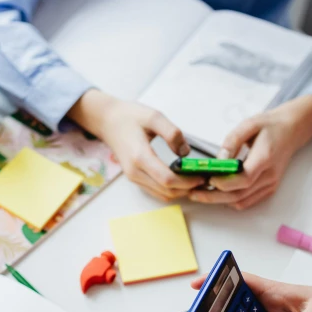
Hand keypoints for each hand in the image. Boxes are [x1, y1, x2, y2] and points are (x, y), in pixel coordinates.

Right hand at [68, 90, 203, 200]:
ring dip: (180, 192)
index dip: (187, 182)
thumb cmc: (129, 117)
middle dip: (188, 188)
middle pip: (167, 191)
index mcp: (140, 157)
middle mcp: (135, 172)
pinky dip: (171, 190)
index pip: (167, 179)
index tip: (201, 175)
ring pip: (162, 194)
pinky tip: (182, 181)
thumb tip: (185, 152)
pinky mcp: (135, 178)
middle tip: (204, 179)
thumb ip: (172, 133)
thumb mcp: (154, 116)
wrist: (107, 121)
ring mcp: (134, 177)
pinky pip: (156, 191)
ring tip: (196, 180)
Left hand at [189, 95, 311, 209]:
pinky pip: (247, 201)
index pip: (244, 178)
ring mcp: (270, 184)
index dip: (224, 182)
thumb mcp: (249, 124)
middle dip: (214, 196)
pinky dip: (230, 201)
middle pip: (240, 194)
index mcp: (266, 157)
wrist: (292, 130)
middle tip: (194, 194)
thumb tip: (219, 158)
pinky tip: (217, 193)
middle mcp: (270, 175)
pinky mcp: (269, 189)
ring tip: (200, 194)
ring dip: (219, 200)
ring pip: (242, 201)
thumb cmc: (270, 125)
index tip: (207, 179)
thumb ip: (232, 141)